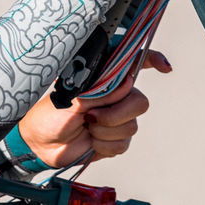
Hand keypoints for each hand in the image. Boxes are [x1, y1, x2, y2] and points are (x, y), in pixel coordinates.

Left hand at [16, 50, 172, 166]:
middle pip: (139, 101)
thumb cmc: (49, 114)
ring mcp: (114, 117)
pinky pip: (123, 143)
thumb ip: (101, 91)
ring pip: (131, 125)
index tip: (163, 66)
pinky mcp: (113, 137)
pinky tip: (90, 140)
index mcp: (101, 77)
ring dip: (105, 130)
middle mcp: (112, 95)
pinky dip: (104, 145)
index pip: (131, 63)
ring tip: (86, 127)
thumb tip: (126, 86)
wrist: (41, 143)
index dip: (152, 60)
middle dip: (117, 113)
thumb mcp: (73, 97)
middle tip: (92, 116)